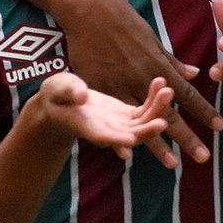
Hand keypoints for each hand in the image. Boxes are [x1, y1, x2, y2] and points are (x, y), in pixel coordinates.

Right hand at [34, 73, 173, 162]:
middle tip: (163, 118)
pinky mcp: (127, 115)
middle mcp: (108, 131)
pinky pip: (145, 110)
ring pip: (143, 123)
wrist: (63, 101)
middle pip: (131, 135)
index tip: (131, 139)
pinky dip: (154, 99)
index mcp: (87, 127)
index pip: (103, 137)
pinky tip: (160, 82)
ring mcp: (120, 124)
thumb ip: (69, 91)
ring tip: (167, 90)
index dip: (117, 140)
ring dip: (157, 110)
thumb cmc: (56, 95)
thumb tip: (81, 95)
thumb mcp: (58, 89)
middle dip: (148, 128)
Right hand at [57, 0, 221, 164]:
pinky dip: (120, 136)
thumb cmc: (125, 23)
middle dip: (187, 138)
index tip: (219, 126)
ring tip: (172, 163)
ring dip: (158, 144)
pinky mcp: (100, 89)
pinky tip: (128, 153)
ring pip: (142, 121)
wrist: (91, 11)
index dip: (203, 111)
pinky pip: (112, 118)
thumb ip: (172, 62)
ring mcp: (121, 86)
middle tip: (203, 157)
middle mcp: (143, 80)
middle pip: (169, 114)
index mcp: (159, 67)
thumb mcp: (153, 40)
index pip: (188, 95)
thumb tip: (196, 74)